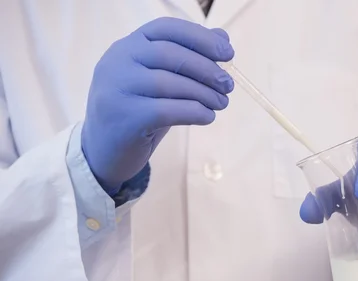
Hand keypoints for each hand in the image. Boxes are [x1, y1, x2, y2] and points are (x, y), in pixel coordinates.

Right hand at [82, 17, 234, 193]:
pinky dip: (194, 112)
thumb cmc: (138, 111)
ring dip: (204, 93)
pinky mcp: (125, 117)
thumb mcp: (160, 81)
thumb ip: (187, 58)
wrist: (103, 151)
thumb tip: (223, 38)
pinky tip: (208, 117)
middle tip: (229, 85)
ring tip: (222, 103)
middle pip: (171, 54)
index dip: (201, 38)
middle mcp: (118, 61)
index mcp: (128, 45)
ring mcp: (117, 89)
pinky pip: (167, 110)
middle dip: (207, 69)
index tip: (228, 54)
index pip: (166, 29)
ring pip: (170, 83)